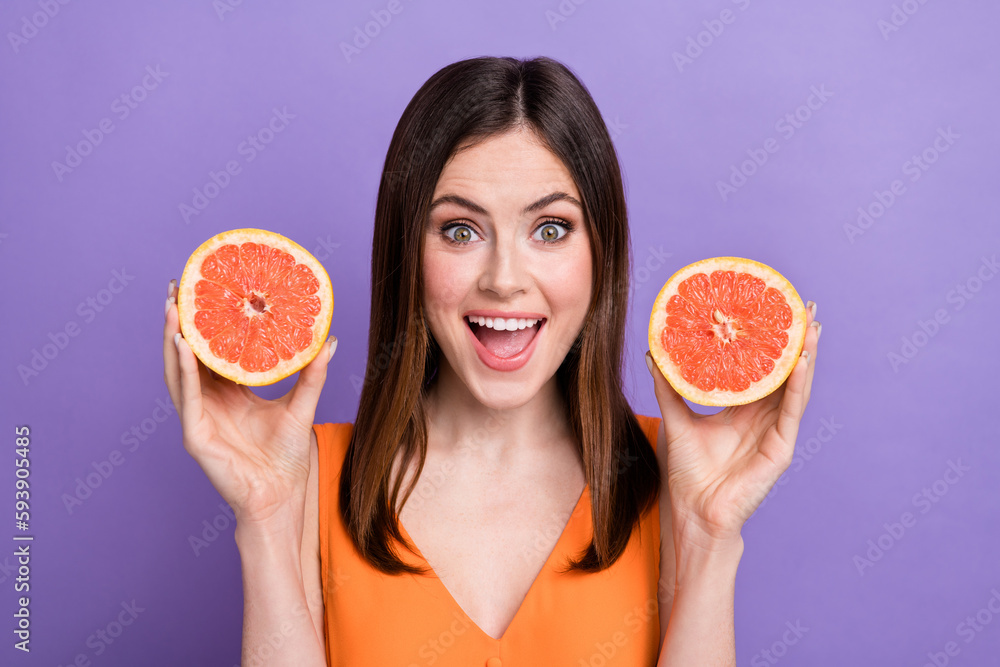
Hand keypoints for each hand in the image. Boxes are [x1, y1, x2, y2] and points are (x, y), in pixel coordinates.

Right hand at [163, 279, 335, 526]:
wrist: (281, 497)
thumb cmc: (287, 458)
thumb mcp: (301, 406)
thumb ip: (313, 373)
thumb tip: (330, 340)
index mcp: (229, 394)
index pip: (212, 351)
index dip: (208, 323)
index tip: (208, 288)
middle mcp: (209, 402)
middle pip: (189, 355)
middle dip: (182, 322)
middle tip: (179, 285)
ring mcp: (198, 418)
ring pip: (178, 371)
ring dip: (174, 338)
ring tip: (174, 307)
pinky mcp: (195, 435)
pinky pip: (187, 396)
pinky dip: (183, 369)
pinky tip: (183, 345)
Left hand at [646, 301, 820, 548]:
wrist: (691, 513)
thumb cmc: (686, 474)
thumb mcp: (675, 419)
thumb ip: (669, 387)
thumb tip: (654, 353)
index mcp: (742, 411)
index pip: (760, 369)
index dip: (767, 342)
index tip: (773, 310)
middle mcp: (762, 418)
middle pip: (784, 373)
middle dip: (796, 341)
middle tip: (803, 306)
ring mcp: (774, 433)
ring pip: (795, 387)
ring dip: (805, 356)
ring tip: (811, 326)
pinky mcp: (780, 449)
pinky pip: (791, 412)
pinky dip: (798, 386)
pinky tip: (801, 362)